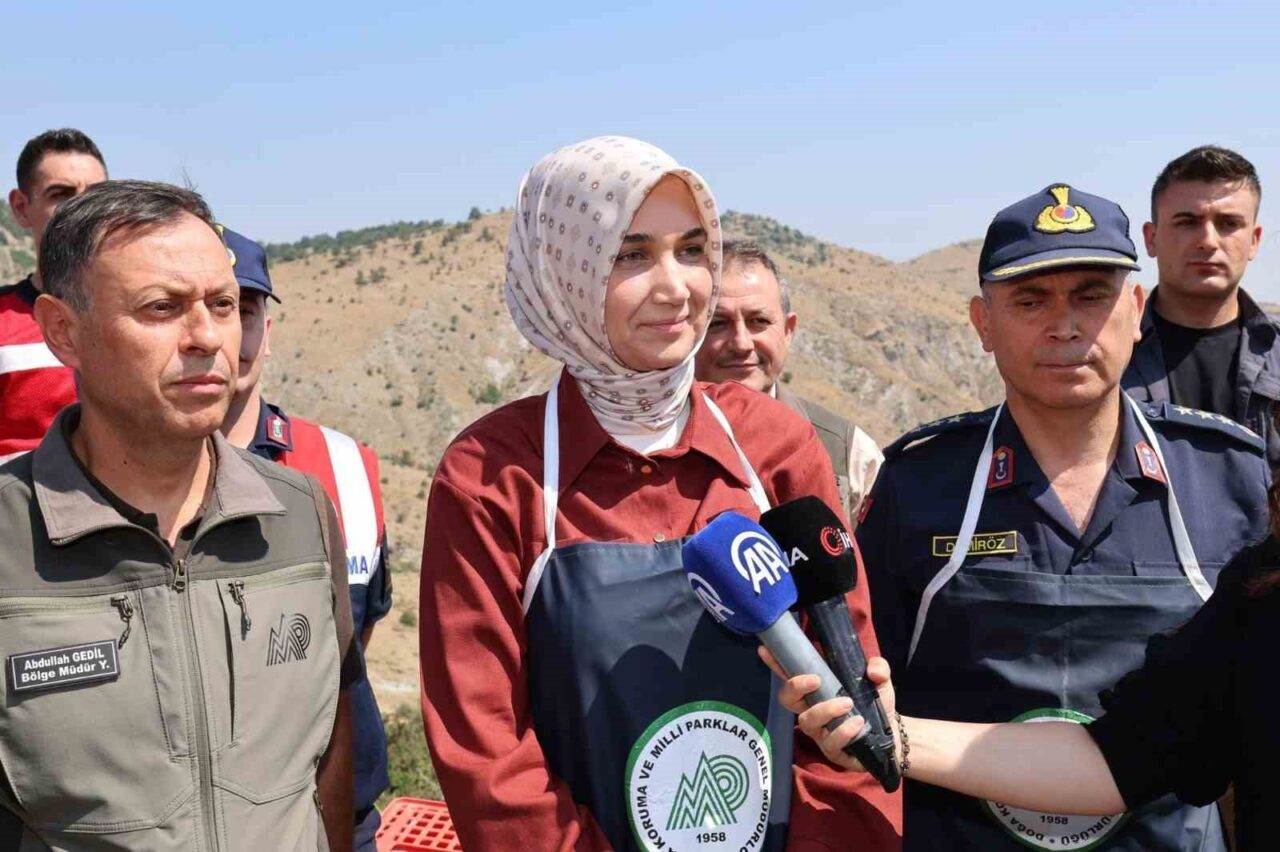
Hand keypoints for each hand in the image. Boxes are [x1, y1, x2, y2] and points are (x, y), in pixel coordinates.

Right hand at [757, 645, 899, 771]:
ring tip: (848, 703)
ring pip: (807, 721)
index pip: (791, 676)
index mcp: (817, 692)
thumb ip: (878, 668)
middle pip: (787, 700)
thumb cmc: (875, 704)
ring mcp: (821, 733)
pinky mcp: (834, 751)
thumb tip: (873, 670)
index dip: (776, 664)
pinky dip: (844, 730)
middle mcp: (812, 711)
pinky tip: (859, 724)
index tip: (765, 650)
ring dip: (826, 709)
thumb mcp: (880, 681)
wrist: (893, 736)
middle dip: (795, 686)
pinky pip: (830, 742)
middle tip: (815, 679)